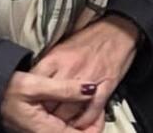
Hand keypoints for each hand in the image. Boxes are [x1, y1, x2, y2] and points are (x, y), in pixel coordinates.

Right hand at [0, 71, 96, 132]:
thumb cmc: (10, 88)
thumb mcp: (36, 84)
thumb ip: (64, 88)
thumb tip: (90, 90)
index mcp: (41, 128)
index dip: (91, 130)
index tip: (100, 119)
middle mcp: (41, 132)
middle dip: (89, 128)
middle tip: (100, 115)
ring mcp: (41, 130)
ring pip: (68, 132)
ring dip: (83, 125)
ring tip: (95, 113)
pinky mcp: (42, 126)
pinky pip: (62, 128)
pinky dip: (74, 122)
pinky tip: (82, 111)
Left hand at [31, 14, 140, 129]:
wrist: (119, 29)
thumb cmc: (90, 39)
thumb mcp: (61, 49)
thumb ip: (47, 68)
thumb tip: (33, 85)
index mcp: (55, 59)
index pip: (35, 89)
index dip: (33, 103)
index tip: (33, 109)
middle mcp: (69, 70)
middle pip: (50, 104)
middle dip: (47, 115)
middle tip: (47, 120)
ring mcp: (88, 79)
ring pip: (69, 112)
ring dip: (65, 121)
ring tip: (64, 123)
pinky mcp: (106, 85)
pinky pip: (91, 111)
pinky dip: (86, 120)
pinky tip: (82, 121)